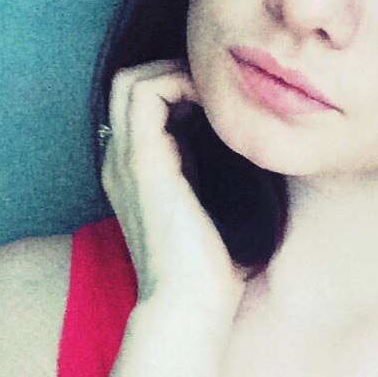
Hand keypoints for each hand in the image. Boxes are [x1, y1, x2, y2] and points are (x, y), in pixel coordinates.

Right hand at [100, 59, 247, 315]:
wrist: (190, 304)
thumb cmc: (212, 268)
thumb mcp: (216, 208)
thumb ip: (218, 175)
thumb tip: (256, 149)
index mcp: (136, 173)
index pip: (141, 104)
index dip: (178, 88)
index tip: (221, 104)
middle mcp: (121, 161)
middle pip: (128, 83)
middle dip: (173, 71)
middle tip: (217, 92)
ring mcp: (125, 159)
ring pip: (131, 79)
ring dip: (175, 73)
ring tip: (215, 96)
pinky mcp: (141, 162)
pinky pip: (145, 93)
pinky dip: (178, 83)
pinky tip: (214, 108)